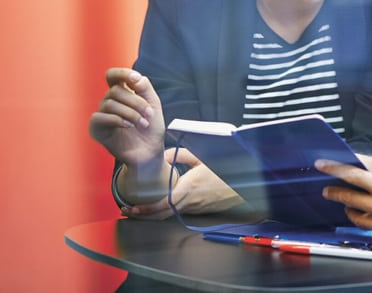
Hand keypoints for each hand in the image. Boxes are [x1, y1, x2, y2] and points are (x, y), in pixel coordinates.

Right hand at [90, 68, 164, 167]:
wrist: (150, 151)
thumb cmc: (151, 127)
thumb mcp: (153, 103)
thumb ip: (145, 87)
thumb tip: (135, 76)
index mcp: (123, 93)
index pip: (113, 76)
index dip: (121, 73)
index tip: (136, 79)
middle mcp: (110, 102)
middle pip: (115, 90)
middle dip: (136, 101)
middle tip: (149, 114)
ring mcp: (102, 115)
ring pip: (109, 103)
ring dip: (131, 113)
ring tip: (142, 124)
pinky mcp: (97, 129)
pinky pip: (99, 117)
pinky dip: (117, 120)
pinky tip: (128, 126)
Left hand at [123, 148, 245, 219]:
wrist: (244, 184)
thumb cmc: (225, 170)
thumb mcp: (202, 157)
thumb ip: (181, 155)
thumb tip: (164, 156)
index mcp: (189, 188)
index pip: (162, 204)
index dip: (145, 209)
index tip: (132, 208)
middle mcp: (189, 202)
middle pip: (160, 215)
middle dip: (142, 215)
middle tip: (128, 211)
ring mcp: (194, 208)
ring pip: (168, 214)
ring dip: (153, 213)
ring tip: (140, 208)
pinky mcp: (198, 209)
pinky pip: (177, 211)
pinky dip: (165, 210)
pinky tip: (159, 204)